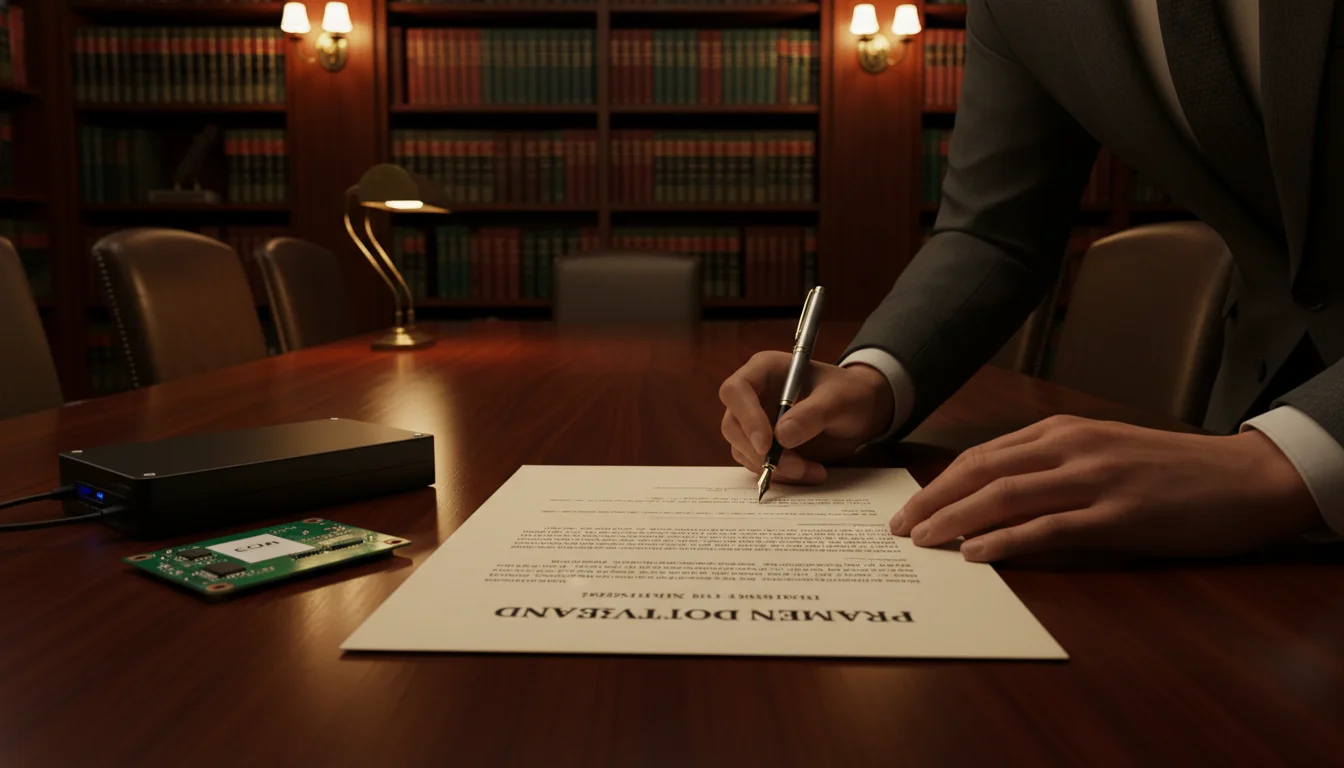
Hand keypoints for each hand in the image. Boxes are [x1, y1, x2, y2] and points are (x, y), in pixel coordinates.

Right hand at [719, 352, 893, 483]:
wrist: (860, 413)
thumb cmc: (849, 394)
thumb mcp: (839, 400)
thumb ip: (812, 414)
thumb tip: (781, 436)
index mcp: (765, 370)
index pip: (736, 390)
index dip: (746, 417)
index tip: (766, 444)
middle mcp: (754, 395)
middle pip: (732, 425)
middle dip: (759, 452)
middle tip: (794, 467)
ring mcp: (755, 421)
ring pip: (743, 450)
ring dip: (773, 468)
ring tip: (811, 471)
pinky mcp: (763, 445)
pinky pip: (758, 464)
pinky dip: (781, 475)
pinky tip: (810, 472)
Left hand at [890, 415, 1320, 561]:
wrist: (1243, 477)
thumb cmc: (1170, 470)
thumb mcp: (1102, 452)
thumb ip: (1052, 467)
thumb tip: (995, 497)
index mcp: (1062, 431)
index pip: (982, 455)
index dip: (940, 483)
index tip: (909, 506)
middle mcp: (1070, 448)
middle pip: (981, 471)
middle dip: (933, 500)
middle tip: (899, 528)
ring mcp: (1094, 480)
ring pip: (1005, 496)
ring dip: (956, 519)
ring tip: (923, 541)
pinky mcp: (1118, 516)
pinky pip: (1048, 527)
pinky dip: (1006, 540)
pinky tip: (977, 554)